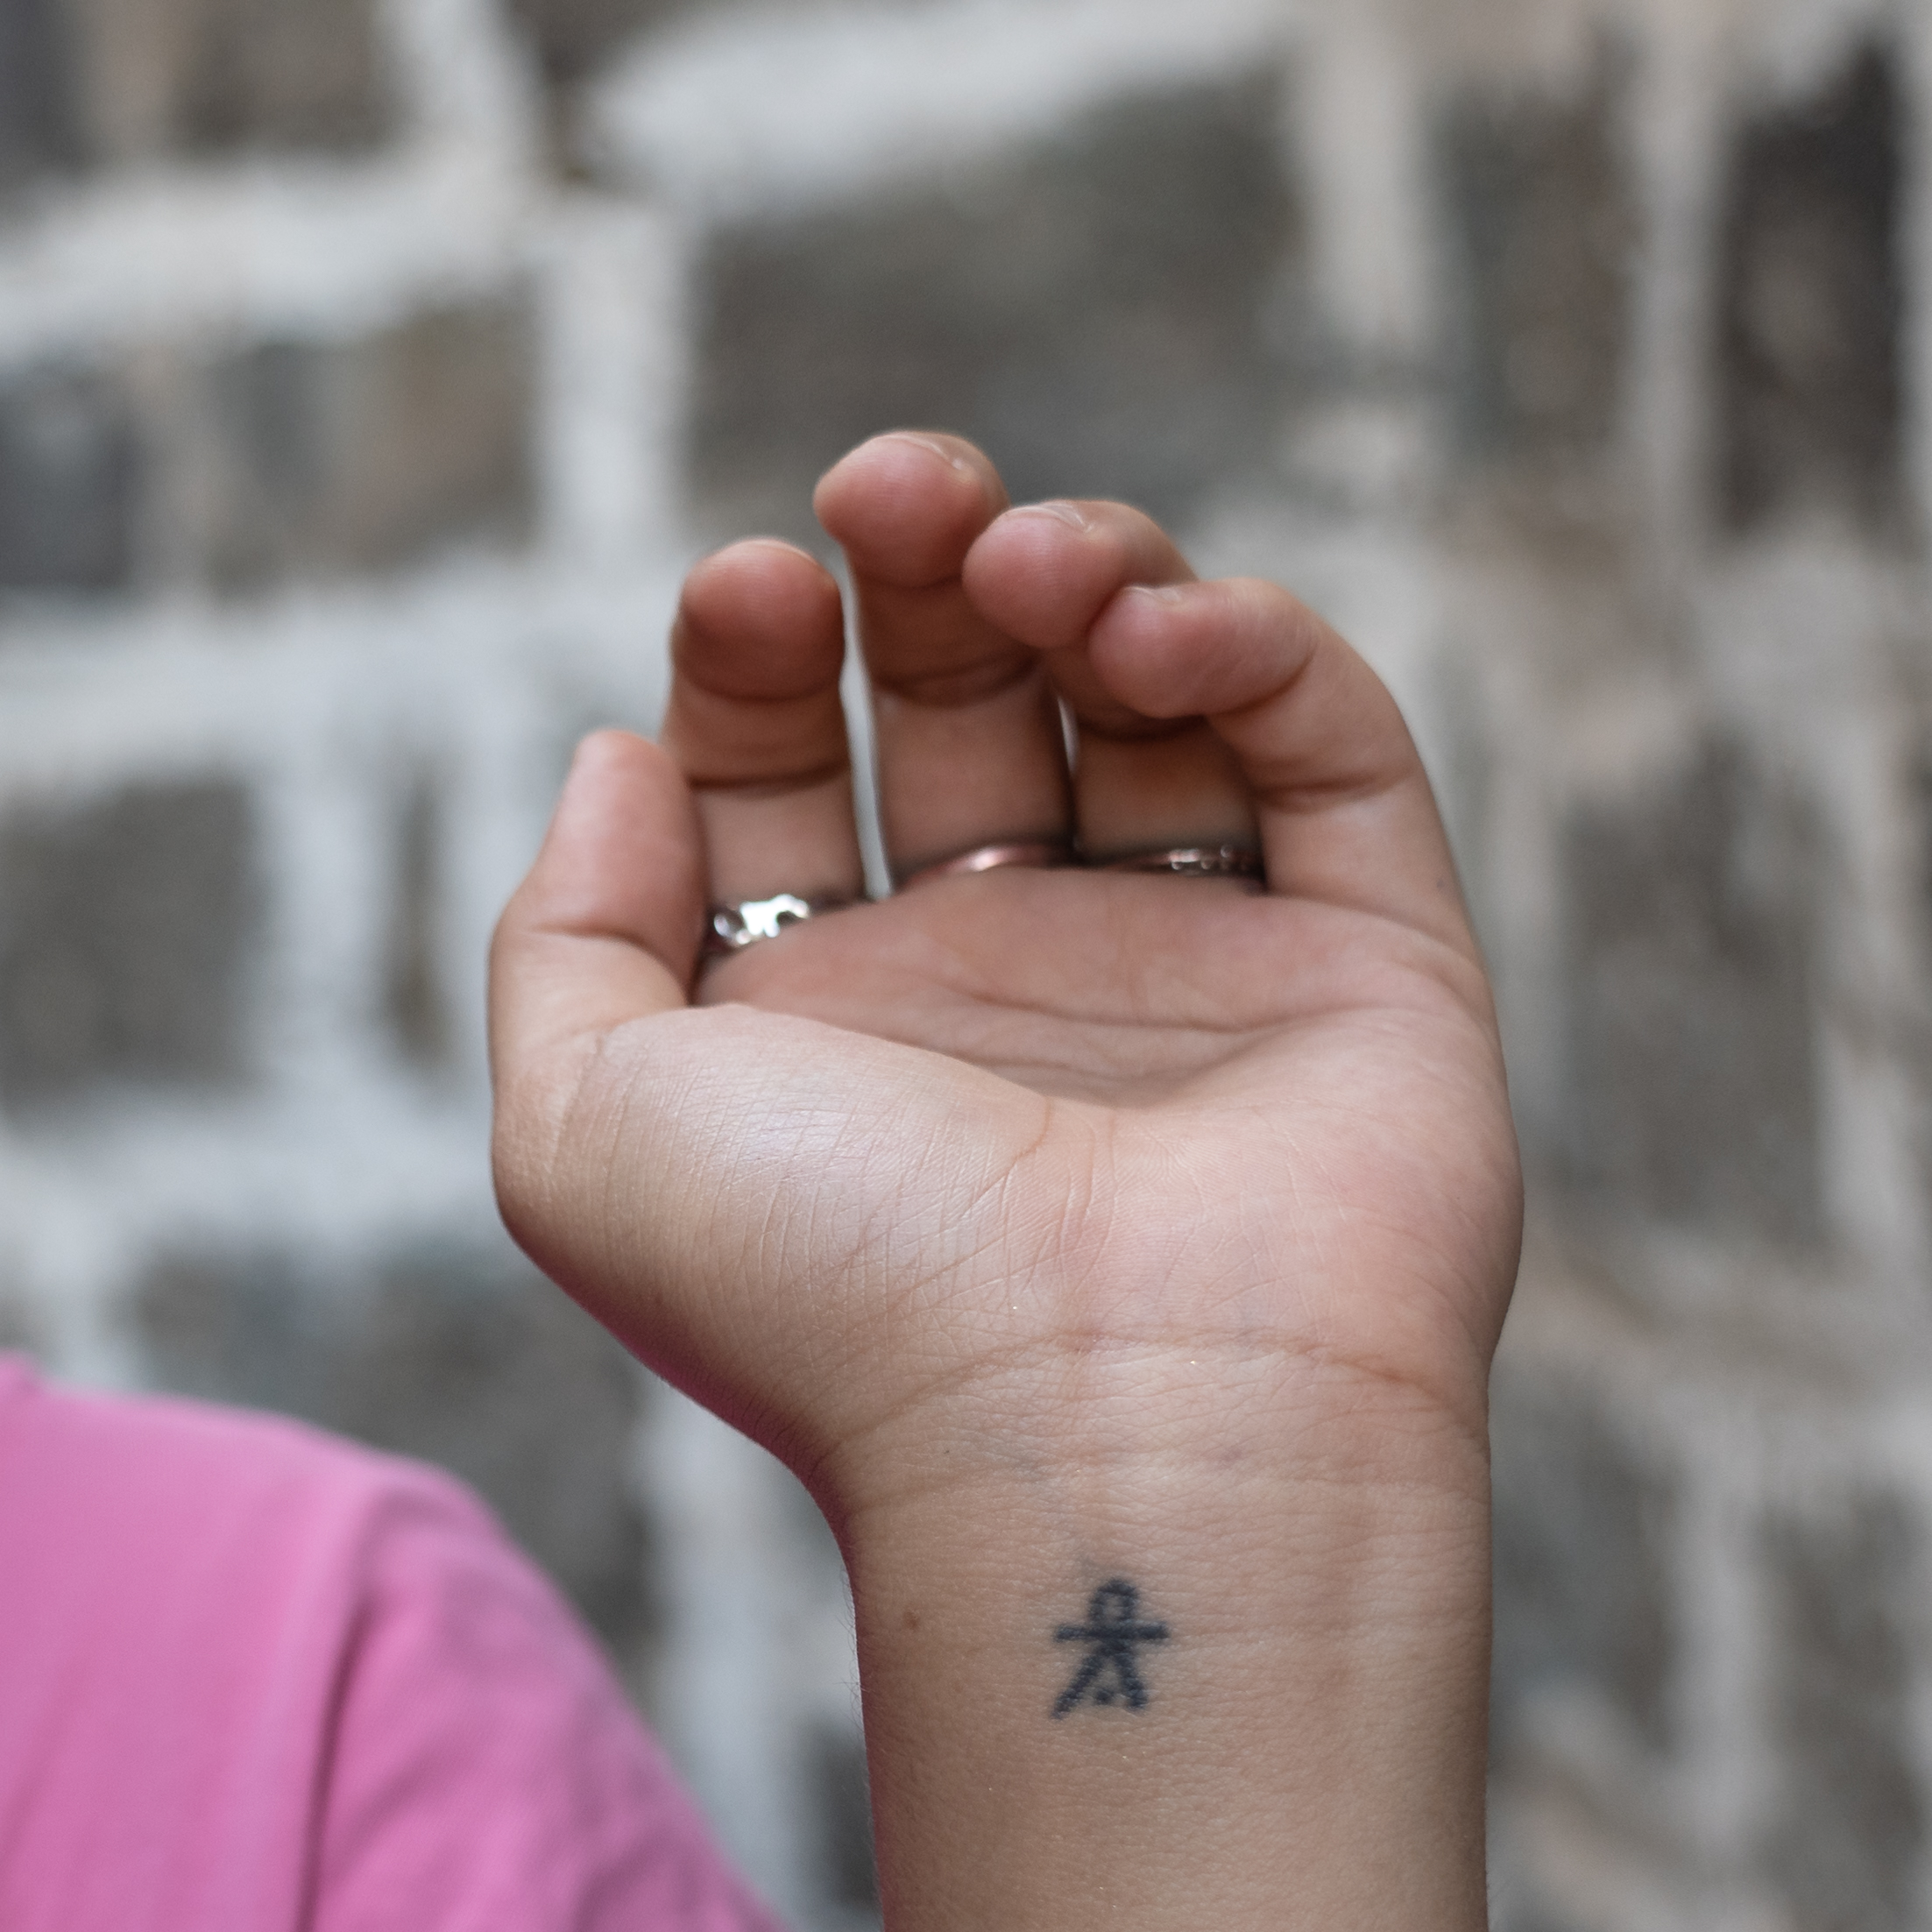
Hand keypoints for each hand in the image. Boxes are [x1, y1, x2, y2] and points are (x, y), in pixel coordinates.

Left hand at [493, 434, 1534, 1931]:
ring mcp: (1194, 974)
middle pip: (963, 695)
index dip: (752, 648)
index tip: (748, 590)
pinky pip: (1326, 746)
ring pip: (1149, 692)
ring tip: (1028, 567)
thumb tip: (618, 756)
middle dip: (922, 558)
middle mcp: (1006, 993)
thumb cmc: (838, 1304)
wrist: (1105, 1437)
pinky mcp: (1370, 965)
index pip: (778, 769)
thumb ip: (561, 934)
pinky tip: (1154, 636)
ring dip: (1084, 567)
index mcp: (826, 1030)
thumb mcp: (582, 1130)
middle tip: (893, 494)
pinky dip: (1249, 641)